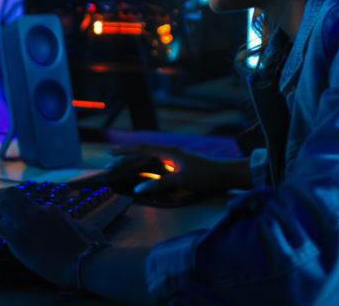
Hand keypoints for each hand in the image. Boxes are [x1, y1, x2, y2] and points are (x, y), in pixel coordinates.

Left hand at [0, 187, 101, 286]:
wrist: (83, 260)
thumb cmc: (88, 248)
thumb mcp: (83, 228)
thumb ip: (73, 224)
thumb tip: (75, 225)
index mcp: (50, 210)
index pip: (27, 203)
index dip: (13, 207)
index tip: (4, 213)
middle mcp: (37, 210)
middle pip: (11, 194)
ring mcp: (27, 222)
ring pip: (0, 204)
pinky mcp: (18, 236)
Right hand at [109, 143, 234, 195]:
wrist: (227, 174)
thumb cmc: (205, 176)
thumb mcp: (181, 180)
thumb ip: (160, 184)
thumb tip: (138, 188)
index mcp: (169, 152)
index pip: (142, 149)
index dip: (125, 151)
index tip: (111, 153)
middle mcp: (170, 153)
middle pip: (144, 153)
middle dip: (128, 157)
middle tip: (112, 163)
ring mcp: (176, 159)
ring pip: (151, 160)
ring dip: (138, 163)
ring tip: (124, 169)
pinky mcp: (181, 166)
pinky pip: (159, 166)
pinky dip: (149, 170)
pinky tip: (146, 176)